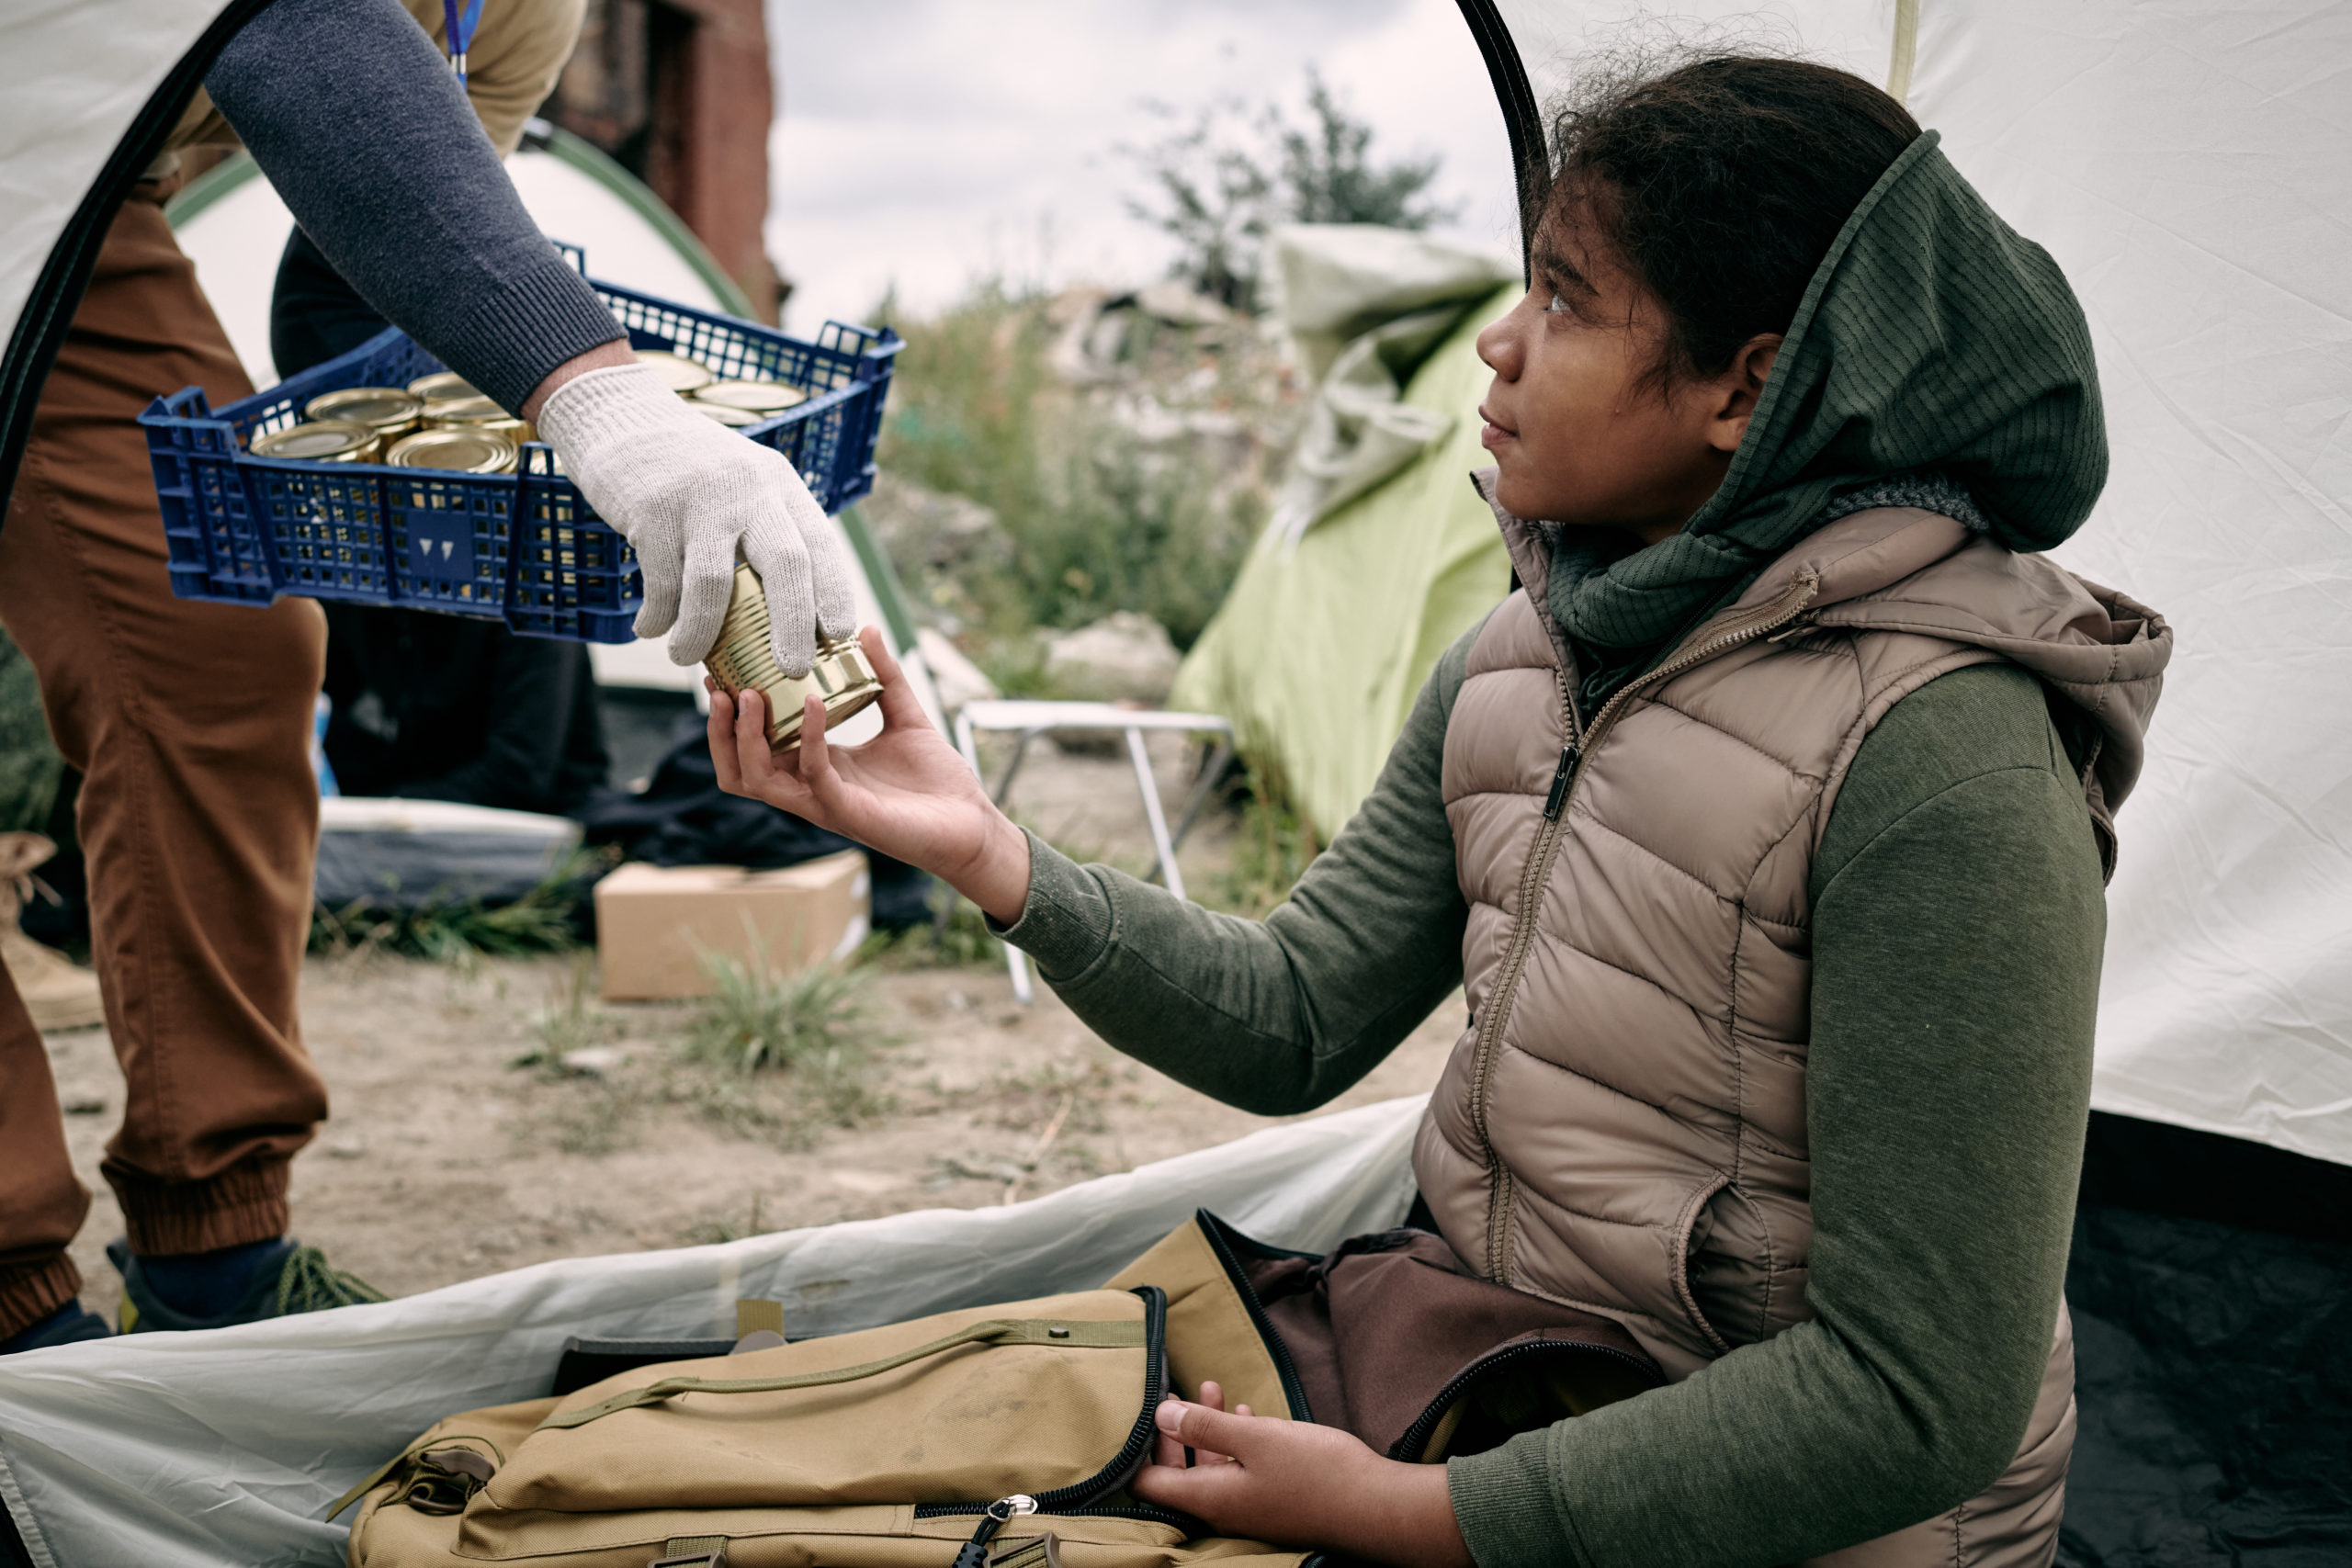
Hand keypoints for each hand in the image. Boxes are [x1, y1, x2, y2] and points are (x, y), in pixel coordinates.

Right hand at [534, 362, 854, 671]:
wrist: (621, 416)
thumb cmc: (691, 469)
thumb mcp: (744, 481)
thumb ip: (765, 530)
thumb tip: (787, 614)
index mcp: (779, 485)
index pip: (821, 543)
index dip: (835, 592)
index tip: (841, 635)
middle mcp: (749, 489)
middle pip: (786, 564)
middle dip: (793, 624)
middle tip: (793, 668)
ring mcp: (700, 498)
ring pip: (713, 583)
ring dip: (701, 633)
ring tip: (686, 658)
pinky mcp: (652, 510)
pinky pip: (660, 580)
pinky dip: (657, 615)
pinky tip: (649, 628)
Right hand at [708, 626, 1032, 922]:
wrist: (973, 823)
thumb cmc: (937, 781)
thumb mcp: (906, 716)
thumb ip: (885, 676)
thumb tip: (866, 630)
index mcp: (817, 766)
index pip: (755, 746)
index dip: (731, 715)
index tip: (723, 671)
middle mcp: (812, 788)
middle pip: (739, 769)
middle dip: (721, 730)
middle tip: (721, 686)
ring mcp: (826, 803)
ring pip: (757, 780)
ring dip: (745, 738)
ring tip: (749, 694)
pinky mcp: (848, 812)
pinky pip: (814, 774)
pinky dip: (808, 737)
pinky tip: (813, 703)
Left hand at [1132, 1386, 1471, 1567]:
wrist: (1377, 1506)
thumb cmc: (1316, 1472)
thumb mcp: (1256, 1438)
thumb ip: (1205, 1426)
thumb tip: (1160, 1414)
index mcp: (1209, 1499)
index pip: (1147, 1485)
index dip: (1135, 1449)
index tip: (1138, 1411)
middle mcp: (1223, 1510)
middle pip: (1177, 1474)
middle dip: (1173, 1430)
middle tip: (1170, 1391)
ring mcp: (1249, 1508)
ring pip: (1212, 1466)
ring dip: (1207, 1427)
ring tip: (1208, 1387)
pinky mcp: (1273, 1500)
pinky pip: (1239, 1470)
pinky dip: (1234, 1440)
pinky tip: (1245, 1411)